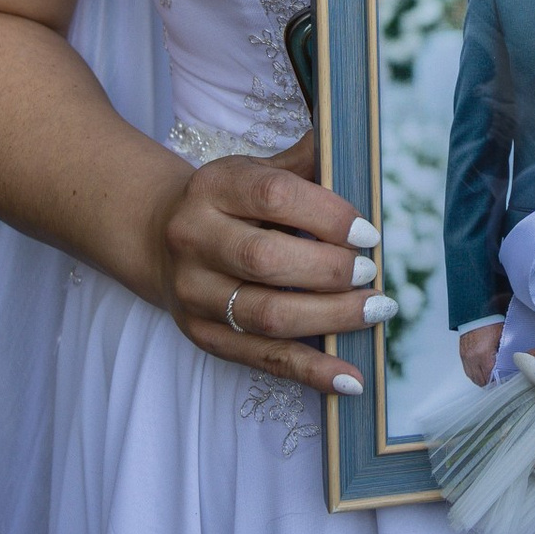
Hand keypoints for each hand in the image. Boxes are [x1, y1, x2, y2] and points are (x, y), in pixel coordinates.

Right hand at [158, 134, 384, 397]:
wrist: (160, 237)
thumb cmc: (230, 203)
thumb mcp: (257, 171)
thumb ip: (306, 165)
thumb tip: (360, 154)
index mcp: (214, 186)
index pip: (272, 196)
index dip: (327, 215)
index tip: (369, 234)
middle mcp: (195, 238)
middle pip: (266, 259)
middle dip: (329, 271)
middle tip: (371, 274)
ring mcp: (194, 292)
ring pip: (266, 314)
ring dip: (329, 318)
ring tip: (374, 311)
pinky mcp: (202, 335)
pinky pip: (262, 359)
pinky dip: (311, 372)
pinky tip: (351, 378)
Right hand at [456, 318, 505, 389]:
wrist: (475, 312)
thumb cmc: (489, 321)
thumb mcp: (501, 338)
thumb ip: (503, 354)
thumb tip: (508, 365)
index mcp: (483, 354)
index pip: (489, 377)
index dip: (497, 382)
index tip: (503, 382)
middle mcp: (472, 358)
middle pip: (480, 380)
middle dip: (489, 383)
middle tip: (498, 381)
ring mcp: (465, 357)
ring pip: (472, 377)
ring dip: (481, 379)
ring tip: (490, 377)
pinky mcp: (462, 354)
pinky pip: (467, 370)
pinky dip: (474, 373)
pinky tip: (481, 371)